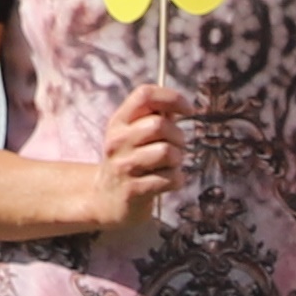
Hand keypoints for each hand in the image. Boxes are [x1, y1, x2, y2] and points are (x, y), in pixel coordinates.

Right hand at [90, 86, 187, 231]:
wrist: (106, 200)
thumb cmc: (130, 161)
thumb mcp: (134, 135)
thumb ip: (156, 118)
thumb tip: (181, 106)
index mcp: (119, 121)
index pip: (144, 95)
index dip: (171, 98)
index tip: (188, 110)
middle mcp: (117, 141)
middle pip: (159, 125)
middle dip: (178, 137)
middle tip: (176, 147)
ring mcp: (124, 166)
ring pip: (167, 153)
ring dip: (178, 160)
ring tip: (170, 165)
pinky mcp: (133, 190)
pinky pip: (170, 179)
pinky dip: (177, 180)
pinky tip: (167, 182)